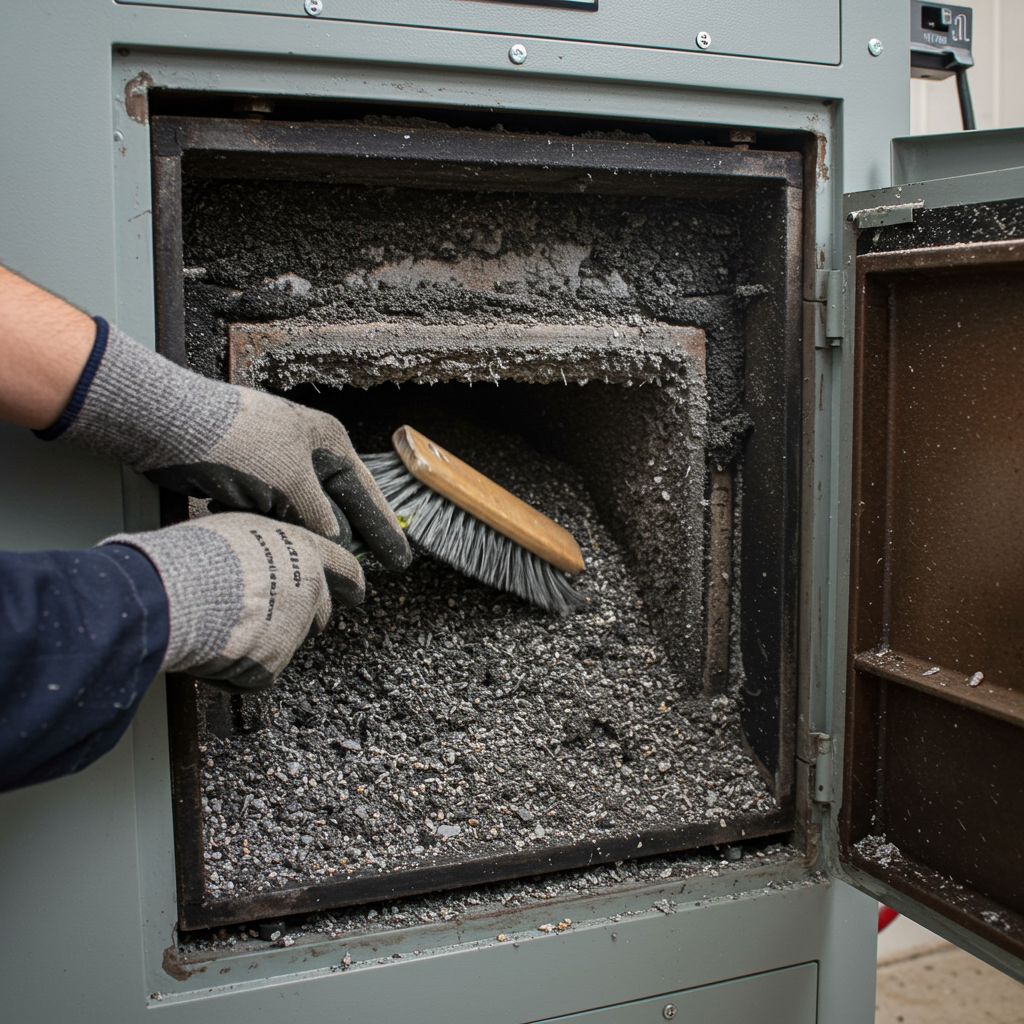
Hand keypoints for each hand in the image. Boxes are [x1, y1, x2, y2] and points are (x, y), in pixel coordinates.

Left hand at [59, 321, 410, 570]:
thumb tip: (335, 541)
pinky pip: (270, 515)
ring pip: (300, 515)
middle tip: (360, 574)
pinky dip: (269, 529)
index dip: (384, 529)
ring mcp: (276, 467)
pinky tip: (266, 542)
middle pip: (335, 507)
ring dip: (300, 537)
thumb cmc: (241, 442)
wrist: (175, 426)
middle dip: (342, 539)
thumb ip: (319, 515)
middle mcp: (306, 453)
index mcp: (328, 443)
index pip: (366, 493)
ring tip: (311, 566)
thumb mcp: (293, 482)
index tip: (400, 559)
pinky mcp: (247, 480)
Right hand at [104, 512, 362, 692]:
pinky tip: (210, 652)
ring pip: (284, 641)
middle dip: (302, 616)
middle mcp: (309, 592)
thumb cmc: (203, 552)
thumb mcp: (242, 528)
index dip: (350, 580)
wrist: (184, 590)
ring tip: (222, 625)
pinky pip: (254, 673)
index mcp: (305, 552)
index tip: (356, 590)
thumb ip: (266, 547)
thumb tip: (258, 556)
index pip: (344, 567)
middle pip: (320, 611)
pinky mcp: (271, 666)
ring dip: (261, 639)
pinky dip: (233, 668)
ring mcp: (294, 631)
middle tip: (267, 613)